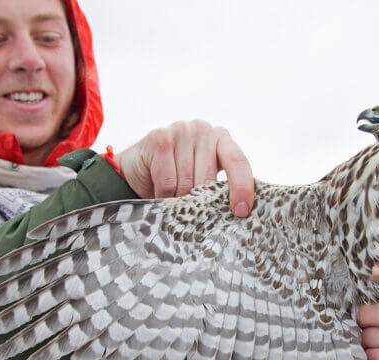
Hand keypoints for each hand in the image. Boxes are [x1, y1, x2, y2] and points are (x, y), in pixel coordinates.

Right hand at [117, 120, 254, 216]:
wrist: (136, 171)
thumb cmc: (174, 178)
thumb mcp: (201, 179)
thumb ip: (219, 186)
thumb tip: (240, 211)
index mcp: (221, 139)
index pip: (238, 161)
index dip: (242, 187)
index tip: (241, 211)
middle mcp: (204, 129)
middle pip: (208, 178)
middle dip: (199, 201)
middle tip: (189, 208)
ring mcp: (181, 130)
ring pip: (187, 182)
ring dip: (179, 200)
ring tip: (172, 199)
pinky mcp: (160, 137)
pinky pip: (168, 181)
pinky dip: (162, 195)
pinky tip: (157, 192)